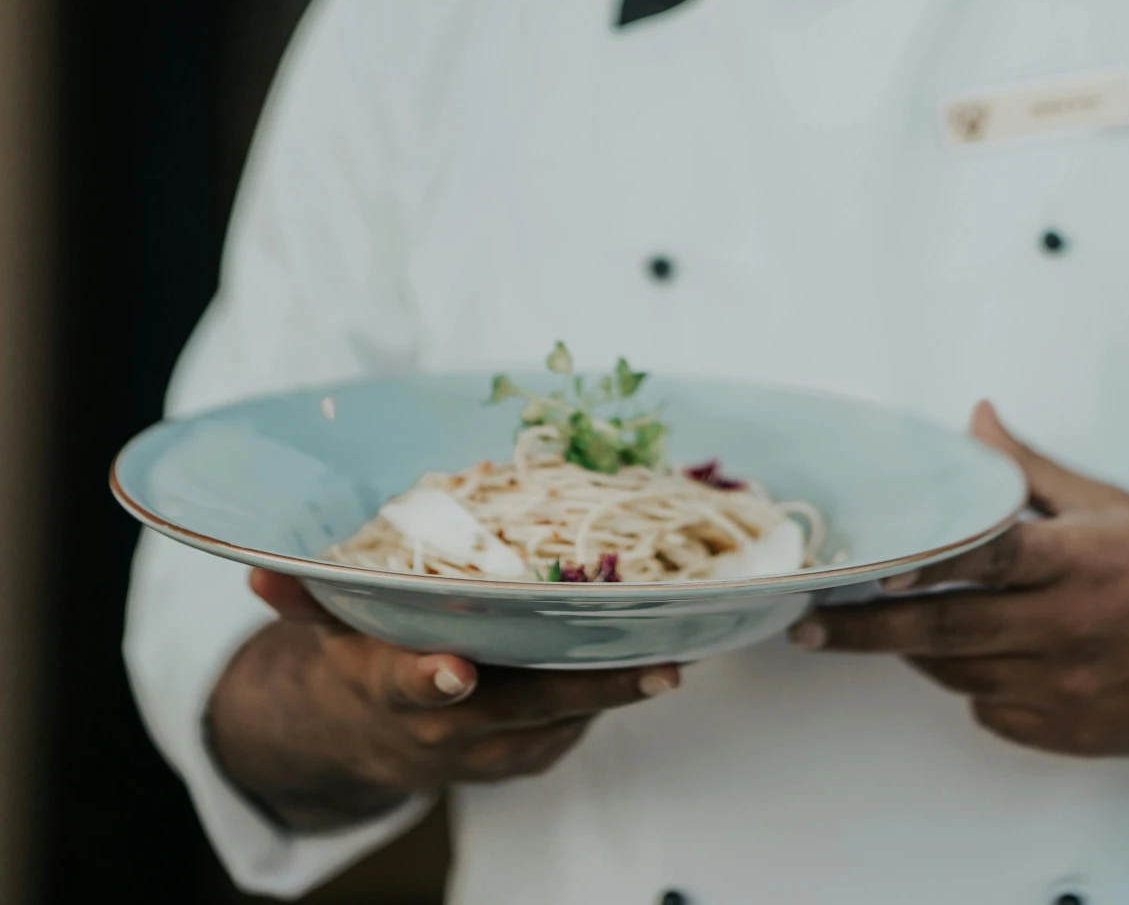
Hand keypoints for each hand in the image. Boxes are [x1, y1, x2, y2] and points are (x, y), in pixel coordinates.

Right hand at [206, 569, 680, 830]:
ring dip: (617, 692)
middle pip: (524, 709)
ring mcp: (496, 749)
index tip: (457, 670)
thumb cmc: (364, 660)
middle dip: (589, 691)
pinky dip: (613, 692)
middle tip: (654, 667)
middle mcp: (450, 729)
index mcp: (396, 690)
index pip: (411, 687)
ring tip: (676, 652)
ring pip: (564, 720)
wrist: (379, 742)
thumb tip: (259, 569)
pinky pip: (577, 723)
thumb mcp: (331, 630)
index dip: (430, 682)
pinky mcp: (530, 754)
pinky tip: (656, 651)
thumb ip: (306, 599)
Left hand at [790, 401, 1128, 757]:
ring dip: (916, 649)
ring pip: (960, 672)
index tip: (872, 566)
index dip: (925, 563)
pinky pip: (992, 710)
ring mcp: (1063, 687)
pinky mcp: (1067, 730)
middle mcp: (1063, 629)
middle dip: (869, 630)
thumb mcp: (1104, 502)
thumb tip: (976, 417)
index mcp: (1073, 562)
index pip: (987, 558)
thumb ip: (1027, 467)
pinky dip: (971, 683)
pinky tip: (969, 657)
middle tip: (811, 625)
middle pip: (947, 632)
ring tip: (876, 626)